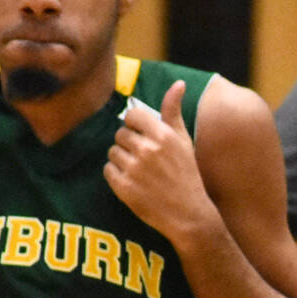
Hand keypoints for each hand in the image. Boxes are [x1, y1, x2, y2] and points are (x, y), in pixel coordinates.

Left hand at [104, 81, 215, 247]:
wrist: (188, 214)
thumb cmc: (187, 175)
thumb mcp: (183, 141)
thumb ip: (174, 111)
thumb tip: (178, 83)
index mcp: (162, 135)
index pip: (131, 116)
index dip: (135, 126)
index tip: (143, 136)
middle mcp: (147, 150)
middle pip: (120, 134)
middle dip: (129, 145)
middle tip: (144, 160)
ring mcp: (134, 169)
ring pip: (112, 152)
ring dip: (122, 160)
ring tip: (140, 172)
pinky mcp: (123, 187)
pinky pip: (108, 170)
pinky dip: (117, 175)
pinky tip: (133, 182)